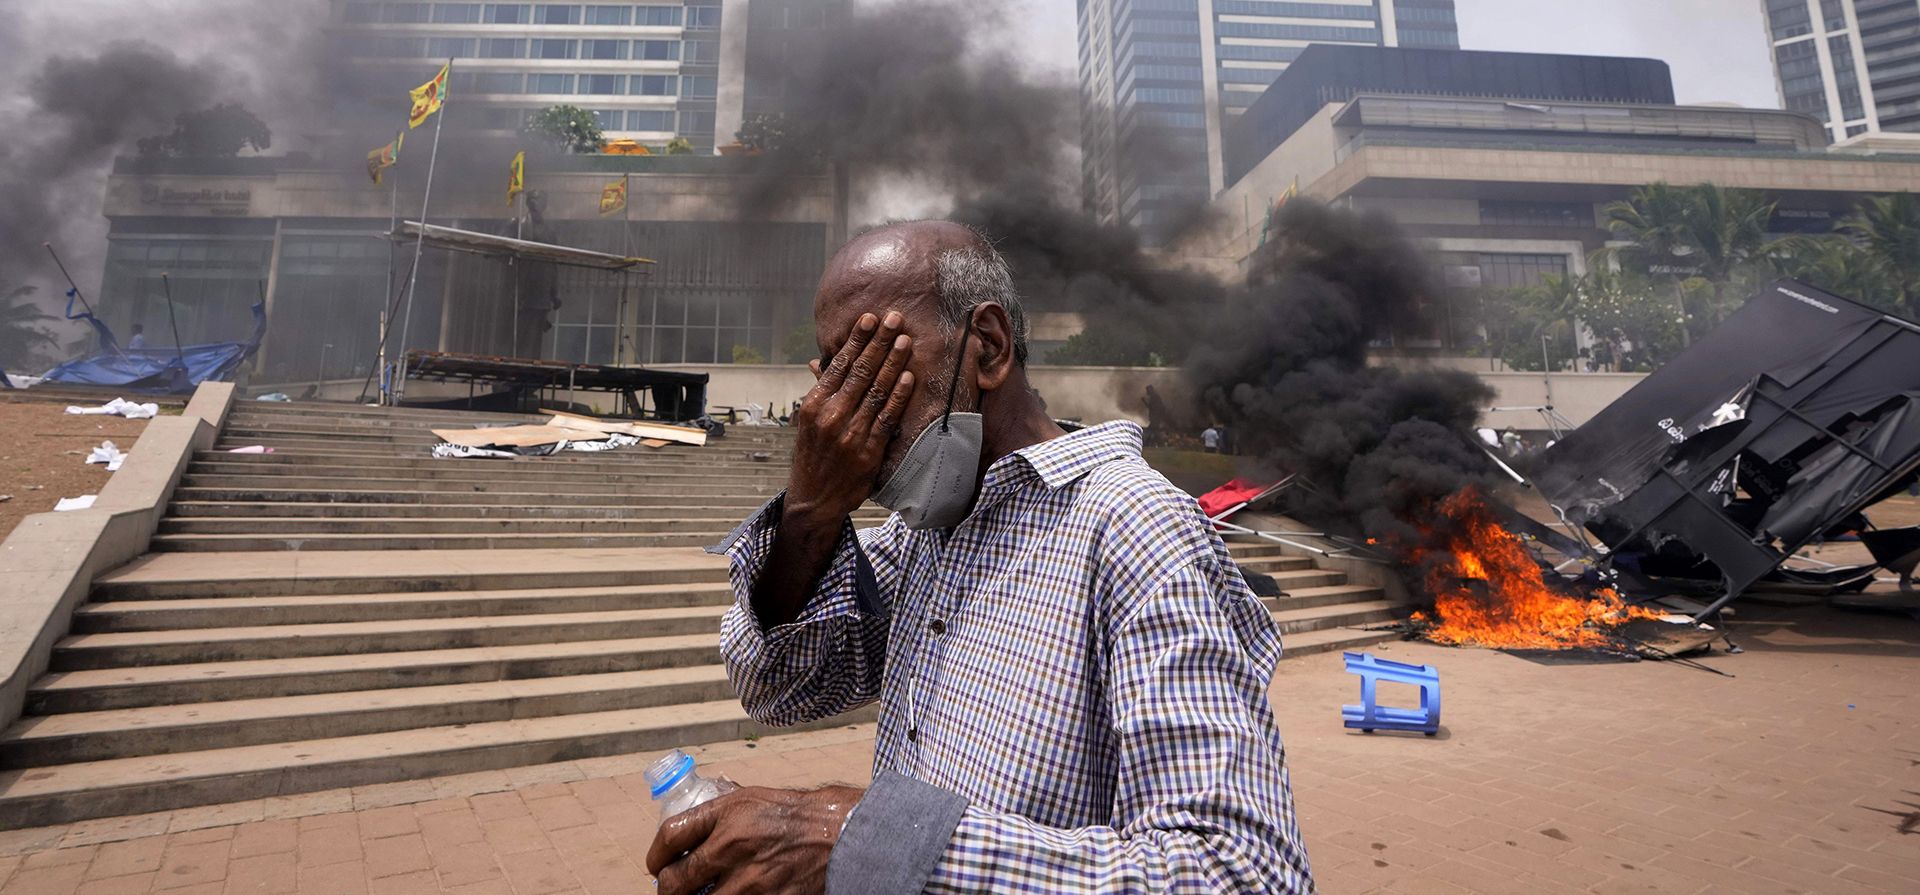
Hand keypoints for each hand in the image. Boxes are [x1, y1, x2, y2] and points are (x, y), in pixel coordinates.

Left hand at [646, 785, 863, 894]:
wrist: (839, 833)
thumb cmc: (797, 814)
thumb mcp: (753, 798)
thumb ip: (722, 808)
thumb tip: (697, 812)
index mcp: (726, 814)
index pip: (670, 836)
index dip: (654, 857)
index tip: (656, 865)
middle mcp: (731, 847)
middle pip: (674, 882)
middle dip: (667, 891)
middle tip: (671, 891)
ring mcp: (749, 881)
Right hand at [786, 311, 915, 524]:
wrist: (814, 498)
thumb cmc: (813, 455)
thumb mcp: (808, 421)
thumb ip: (818, 391)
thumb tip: (818, 362)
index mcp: (814, 405)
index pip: (838, 365)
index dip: (856, 340)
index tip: (869, 319)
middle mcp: (830, 416)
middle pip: (860, 372)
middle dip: (879, 342)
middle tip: (894, 318)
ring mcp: (850, 433)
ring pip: (876, 391)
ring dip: (893, 362)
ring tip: (905, 339)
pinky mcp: (868, 450)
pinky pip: (887, 418)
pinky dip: (899, 396)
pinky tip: (908, 377)